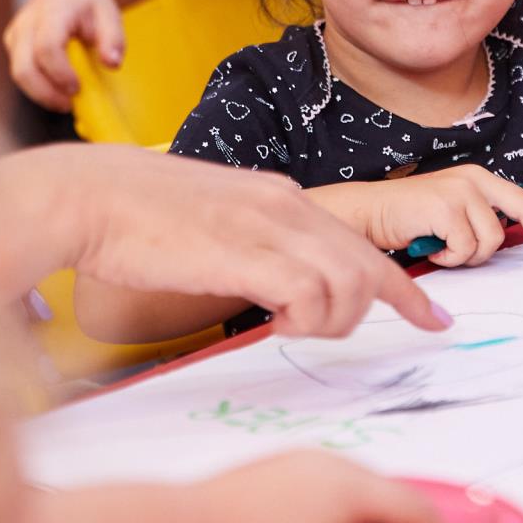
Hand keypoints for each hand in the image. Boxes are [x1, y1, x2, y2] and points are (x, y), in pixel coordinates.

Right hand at [3, 0, 124, 110]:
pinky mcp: (13, 43)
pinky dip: (36, 86)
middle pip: (24, 67)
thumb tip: (112, 64)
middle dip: (46, 92)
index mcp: (53, 11)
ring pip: (18, 73)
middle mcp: (28, 21)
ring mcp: (16, 32)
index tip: (77, 88)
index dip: (60, 73)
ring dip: (40, 93)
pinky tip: (56, 89)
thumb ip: (114, 39)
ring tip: (65, 100)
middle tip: (69, 103)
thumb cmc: (91, 2)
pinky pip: (19, 71)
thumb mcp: (111, 15)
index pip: (47, 47)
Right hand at [64, 153, 451, 336]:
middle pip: (366, 267)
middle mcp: (285, 206)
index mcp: (280, 199)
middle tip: (339, 327)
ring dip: (328, 321)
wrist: (87, 195)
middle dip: (372, 310)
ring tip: (283, 321)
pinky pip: (310, 294)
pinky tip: (269, 317)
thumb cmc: (134, 219)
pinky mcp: (244, 251)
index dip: (403, 288)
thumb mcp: (214, 224)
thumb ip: (253, 246)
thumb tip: (277, 285)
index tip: (435, 317)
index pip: (362, 245)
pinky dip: (303, 318)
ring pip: (348, 284)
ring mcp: (267, 226)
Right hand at [319, 166, 522, 266]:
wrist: (369, 213)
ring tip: (444, 251)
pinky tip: (431, 250)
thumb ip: (482, 219)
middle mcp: (474, 179)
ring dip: (468, 257)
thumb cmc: (410, 219)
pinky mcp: (446, 207)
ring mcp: (460, 191)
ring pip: (491, 242)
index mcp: (479, 179)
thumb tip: (518, 241)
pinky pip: (466, 249)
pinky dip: (450, 259)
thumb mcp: (454, 214)